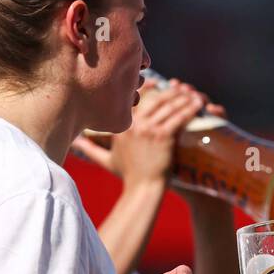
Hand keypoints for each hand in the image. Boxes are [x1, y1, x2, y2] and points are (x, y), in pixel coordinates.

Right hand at [71, 79, 223, 186]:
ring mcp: (148, 129)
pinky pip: (179, 116)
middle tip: (183, 87)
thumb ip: (90, 149)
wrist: (143, 190)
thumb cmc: (128, 177)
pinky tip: (198, 103)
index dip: (147, 89)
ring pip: (169, 105)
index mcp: (121, 125)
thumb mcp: (106, 160)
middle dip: (171, 91)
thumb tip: (76, 142)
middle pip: (155, 99)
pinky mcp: (162, 136)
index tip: (158, 83)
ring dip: (184, 97)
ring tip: (194, 94)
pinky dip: (190, 108)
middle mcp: (133, 124)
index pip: (134, 100)